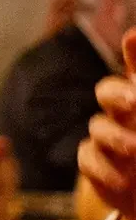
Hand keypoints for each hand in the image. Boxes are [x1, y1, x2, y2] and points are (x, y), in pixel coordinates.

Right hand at [78, 28, 135, 219]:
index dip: (134, 51)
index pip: (135, 67)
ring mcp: (103, 136)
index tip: (134, 38)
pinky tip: (124, 181)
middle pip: (107, 91)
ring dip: (117, 138)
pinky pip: (88, 159)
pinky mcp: (92, 162)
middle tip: (135, 101)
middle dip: (118, 94)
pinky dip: (105, 170)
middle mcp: (121, 111)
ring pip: (98, 128)